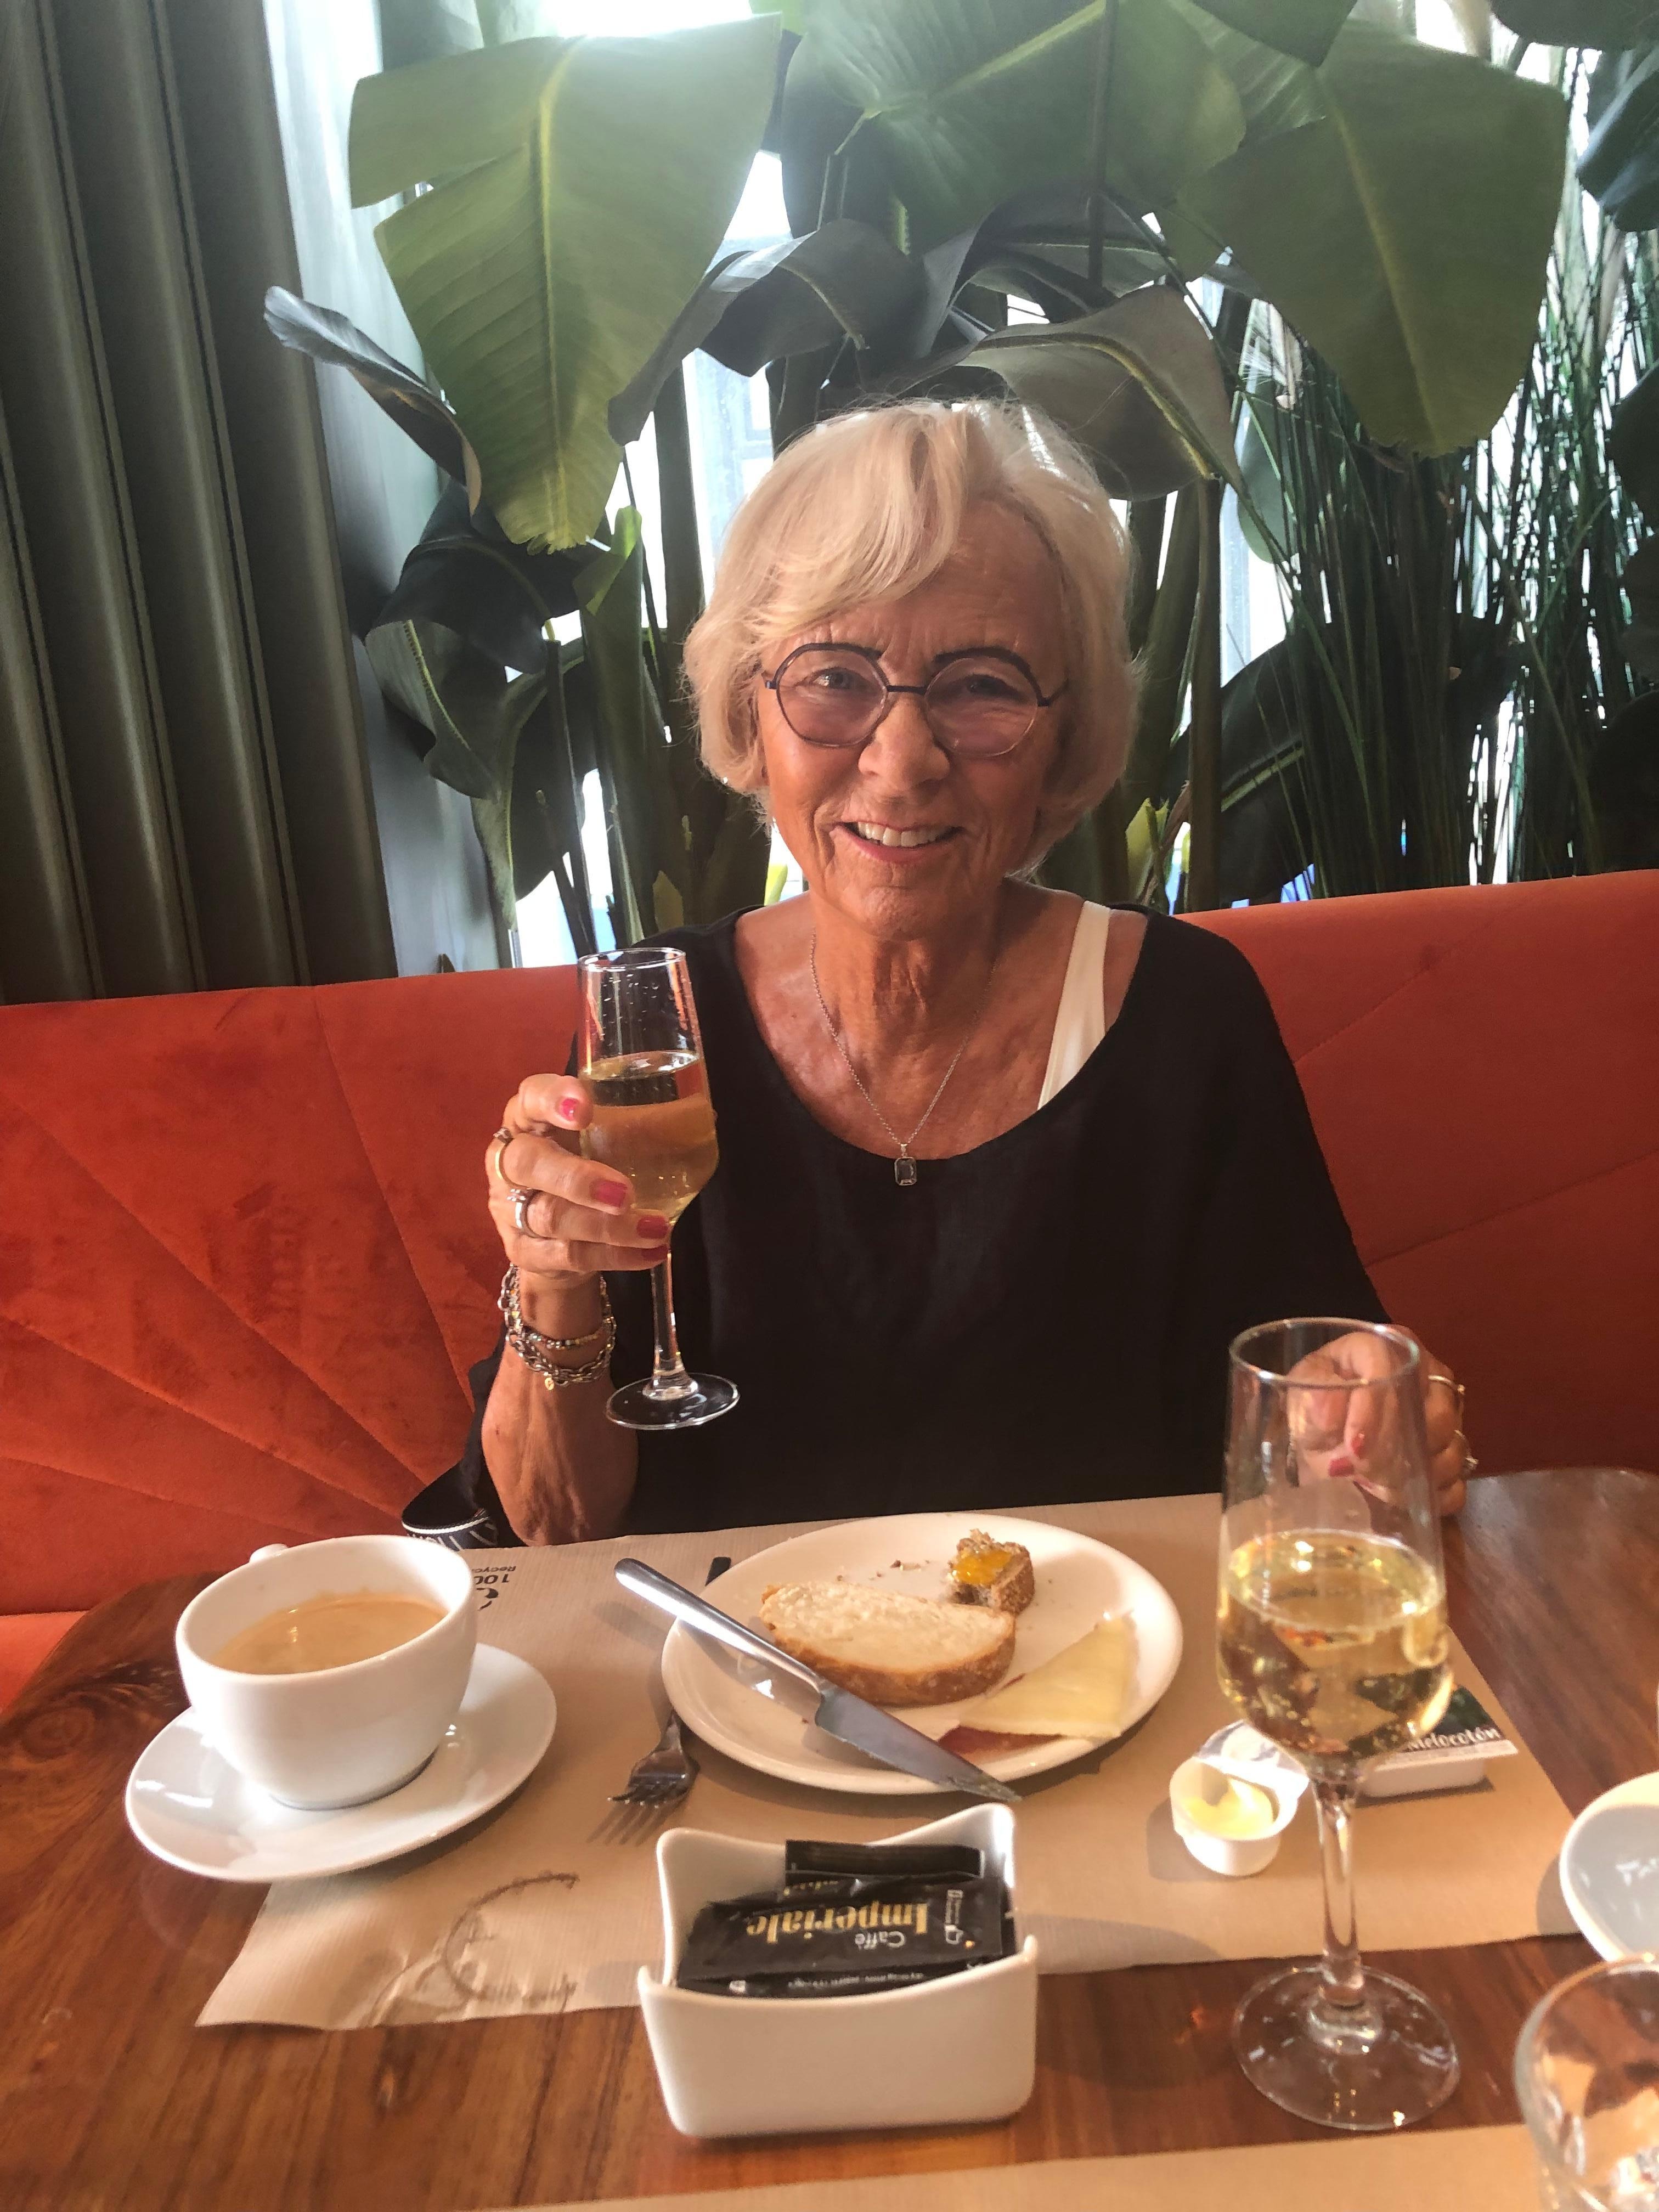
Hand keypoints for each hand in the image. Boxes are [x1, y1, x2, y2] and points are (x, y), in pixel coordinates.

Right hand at [487, 1075, 669, 1292]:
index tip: (585, 1108)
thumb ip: (632, 1128)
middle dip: (577, 1178)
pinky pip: (568, 1255)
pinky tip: (651, 1252)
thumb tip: (702, 1118)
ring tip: (657, 1228)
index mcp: (530, 1120)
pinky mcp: (524, 1252)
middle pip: (528, 1163)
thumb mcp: (599, 1143)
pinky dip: (614, 1256)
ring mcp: (510, 1210)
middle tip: (624, 1193)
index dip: (552, 1100)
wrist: (554, 1240)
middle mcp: (511, 1161)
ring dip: (608, 1227)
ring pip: (551, 1217)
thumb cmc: (583, 1170)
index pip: (529, 1097)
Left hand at [1286, 1329, 1468, 1517]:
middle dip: (1401, 1449)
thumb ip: (1313, 1399)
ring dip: (1417, 1475)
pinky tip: (1403, 1499)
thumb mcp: (1303, 1392)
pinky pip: (1458, 1482)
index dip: (1374, 1410)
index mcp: (1386, 1347)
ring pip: (1453, 1448)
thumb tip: (1329, 1415)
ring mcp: (1446, 1414)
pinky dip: (1433, 1496)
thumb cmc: (1315, 1401)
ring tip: (1378, 1486)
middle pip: (1438, 1413)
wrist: (1324, 1435)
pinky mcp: (1451, 1452)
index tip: (1355, 1447)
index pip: (1391, 1368)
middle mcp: (1427, 1374)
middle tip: (1366, 1471)